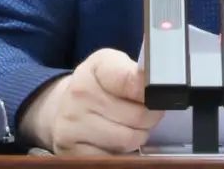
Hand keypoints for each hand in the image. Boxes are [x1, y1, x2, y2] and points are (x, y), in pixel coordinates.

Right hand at [19, 48, 163, 154]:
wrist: (64, 106)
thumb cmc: (98, 85)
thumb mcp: (114, 65)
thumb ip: (135, 73)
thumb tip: (160, 84)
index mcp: (95, 69)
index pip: (132, 81)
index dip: (152, 91)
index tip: (157, 94)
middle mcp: (79, 95)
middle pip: (137, 116)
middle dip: (150, 117)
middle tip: (148, 113)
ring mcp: (72, 125)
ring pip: (127, 140)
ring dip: (137, 136)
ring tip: (132, 126)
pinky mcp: (69, 150)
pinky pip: (112, 158)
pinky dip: (121, 152)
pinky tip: (116, 140)